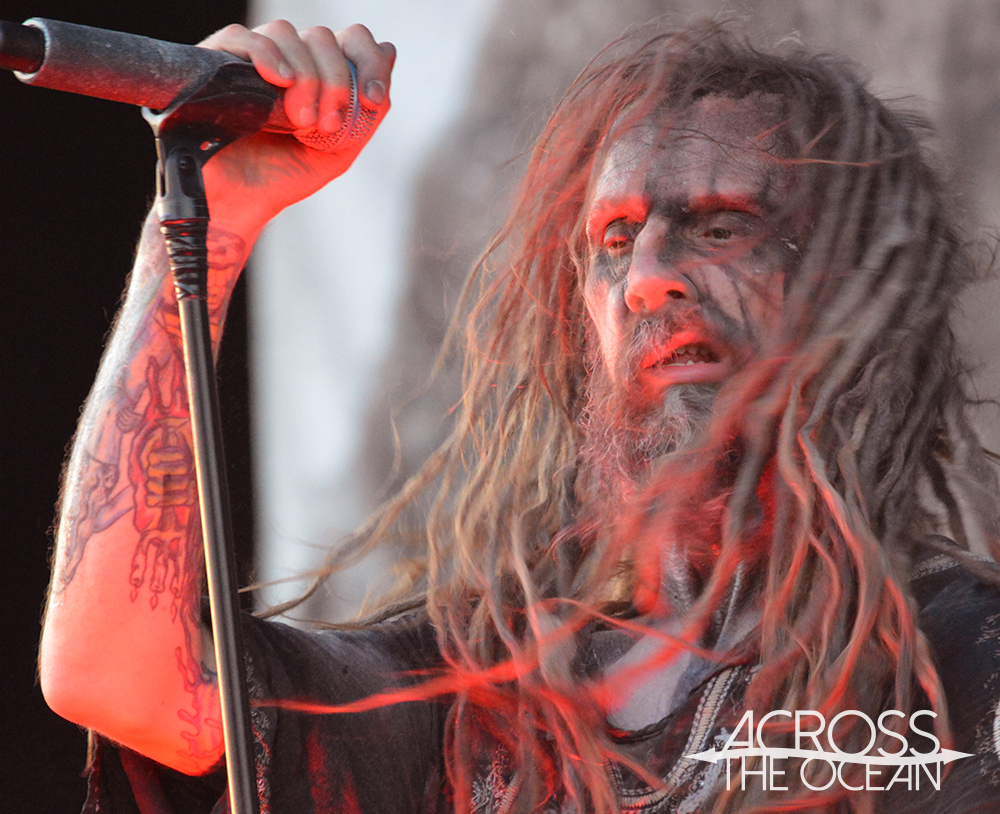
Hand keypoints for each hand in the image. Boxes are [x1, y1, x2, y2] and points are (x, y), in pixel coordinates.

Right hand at [196, 20, 394, 237]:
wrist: (240, 201)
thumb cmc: (284, 176)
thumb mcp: (339, 148)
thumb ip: (367, 107)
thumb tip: (389, 52)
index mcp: (318, 74)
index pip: (352, 40)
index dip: (369, 61)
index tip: (372, 99)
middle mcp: (288, 60)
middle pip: (323, 37)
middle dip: (335, 81)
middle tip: (326, 125)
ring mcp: (252, 59)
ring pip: (286, 33)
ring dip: (304, 76)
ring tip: (299, 121)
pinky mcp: (217, 62)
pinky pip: (241, 35)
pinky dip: (266, 54)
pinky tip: (277, 82)